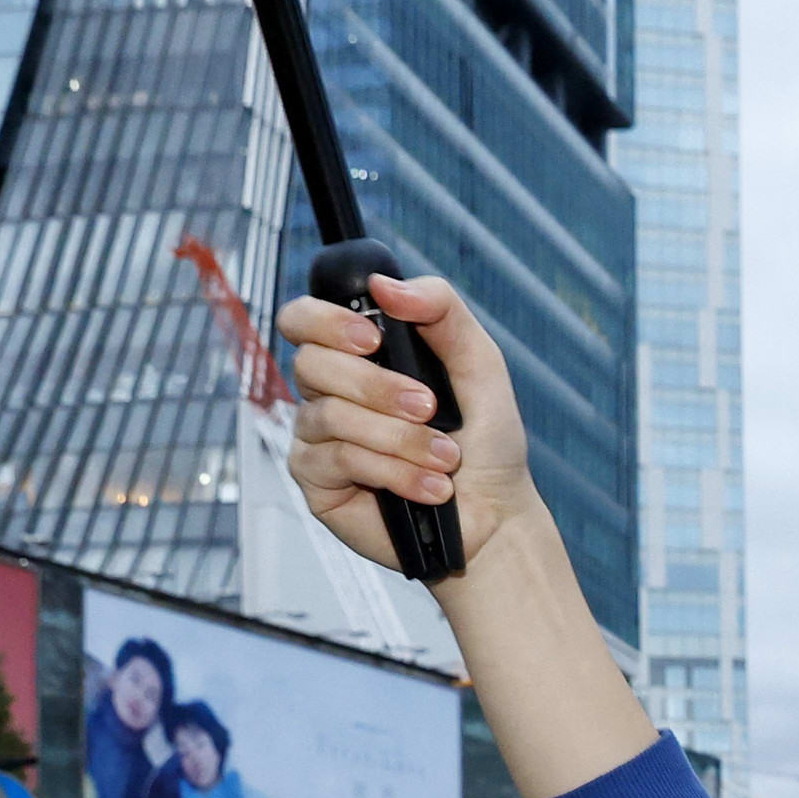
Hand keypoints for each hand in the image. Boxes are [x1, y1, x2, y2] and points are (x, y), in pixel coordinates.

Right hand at [280, 275, 538, 575]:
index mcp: (356, 357)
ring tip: (446, 458)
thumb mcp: (478, 363)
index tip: (373, 338)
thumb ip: (441, 310)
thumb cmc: (485, 440)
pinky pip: (339, 459)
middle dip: (378, 387)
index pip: (303, 319)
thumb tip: (383, 284)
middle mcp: (327, 392)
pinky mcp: (317, 481)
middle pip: (311, 364)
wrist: (495, 513)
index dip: (324, 320)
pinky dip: (394, 471)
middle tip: (429, 407)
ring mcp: (317, 436)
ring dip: (400, 437)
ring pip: (332, 416)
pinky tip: (431, 488)